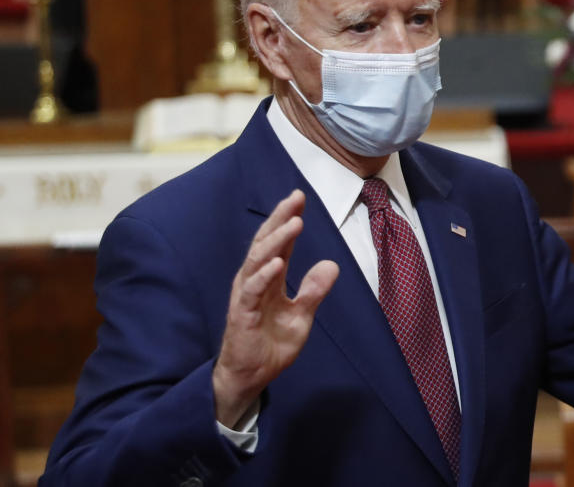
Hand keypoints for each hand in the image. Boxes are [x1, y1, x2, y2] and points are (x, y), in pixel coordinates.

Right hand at [212, 190, 338, 426]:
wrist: (251, 377)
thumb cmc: (271, 345)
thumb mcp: (301, 317)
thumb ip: (314, 291)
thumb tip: (332, 265)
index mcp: (270, 278)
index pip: (280, 242)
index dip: (288, 219)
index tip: (300, 197)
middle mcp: (256, 280)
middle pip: (266, 242)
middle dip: (281, 219)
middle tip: (295, 198)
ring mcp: (247, 295)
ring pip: (259, 260)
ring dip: (277, 241)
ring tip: (294, 223)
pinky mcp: (241, 314)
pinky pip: (251, 291)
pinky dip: (264, 275)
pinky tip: (277, 263)